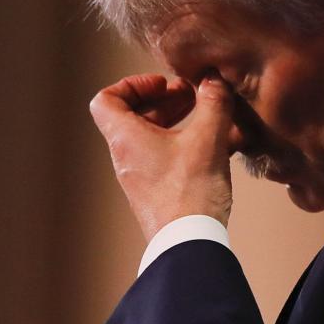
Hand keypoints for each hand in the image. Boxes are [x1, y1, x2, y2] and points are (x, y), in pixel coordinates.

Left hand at [89, 73, 234, 240]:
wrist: (189, 244)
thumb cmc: (190, 192)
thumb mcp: (207, 139)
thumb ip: (213, 104)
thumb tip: (215, 79)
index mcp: (126, 138)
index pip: (105, 100)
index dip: (132, 85)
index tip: (162, 84)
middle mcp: (127, 156)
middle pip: (133, 116)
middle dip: (165, 100)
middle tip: (192, 96)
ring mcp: (141, 176)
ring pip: (152, 137)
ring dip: (177, 121)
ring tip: (207, 117)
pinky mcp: (158, 192)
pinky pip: (166, 157)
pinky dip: (185, 143)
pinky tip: (217, 144)